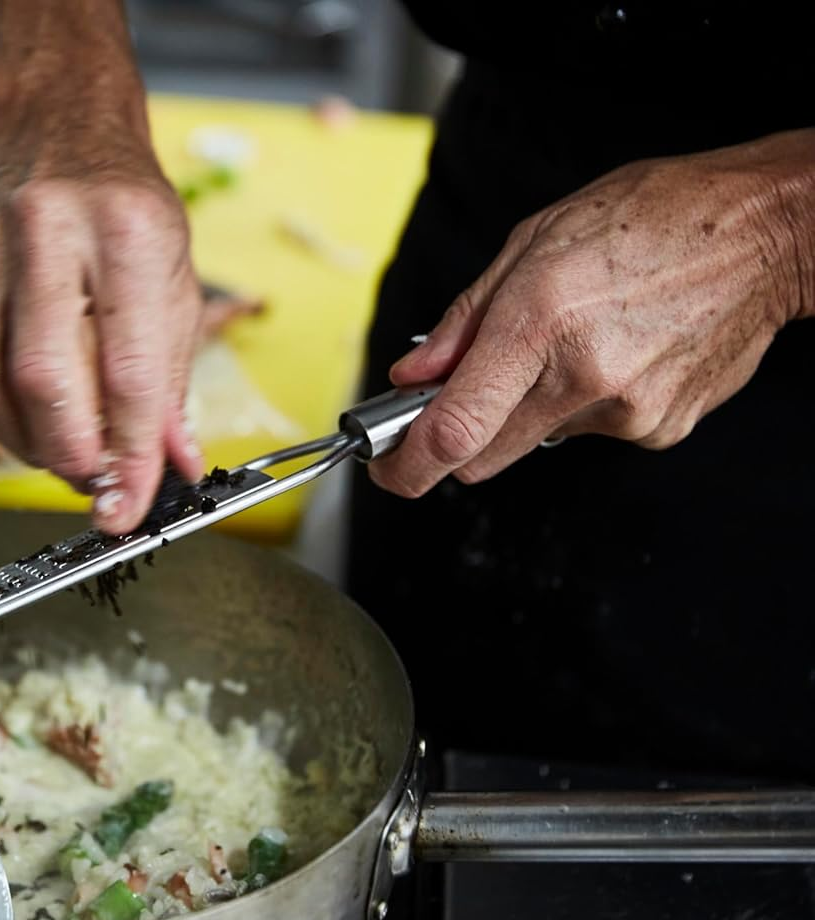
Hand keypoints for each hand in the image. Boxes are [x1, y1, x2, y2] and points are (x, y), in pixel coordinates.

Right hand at [0, 134, 203, 533]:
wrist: (55, 127)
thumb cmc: (125, 206)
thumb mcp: (175, 276)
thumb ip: (172, 376)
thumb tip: (172, 463)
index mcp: (125, 230)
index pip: (128, 369)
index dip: (131, 451)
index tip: (135, 502)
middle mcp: (48, 233)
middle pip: (45, 380)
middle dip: (74, 455)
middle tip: (99, 485)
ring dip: (33, 447)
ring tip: (69, 460)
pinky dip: (4, 419)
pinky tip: (35, 428)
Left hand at [371, 129, 814, 496]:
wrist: (765, 231)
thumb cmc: (653, 218)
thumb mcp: (533, 242)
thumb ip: (464, 320)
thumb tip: (414, 374)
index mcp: (538, 323)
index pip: (454, 429)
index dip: (405, 465)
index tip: (385, 469)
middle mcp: (582, 378)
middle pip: (483, 456)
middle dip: (460, 435)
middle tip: (466, 391)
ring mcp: (626, 412)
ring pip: (537, 441)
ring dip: (533, 406)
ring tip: (575, 339)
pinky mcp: (660, 429)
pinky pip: (591, 432)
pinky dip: (585, 403)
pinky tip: (616, 352)